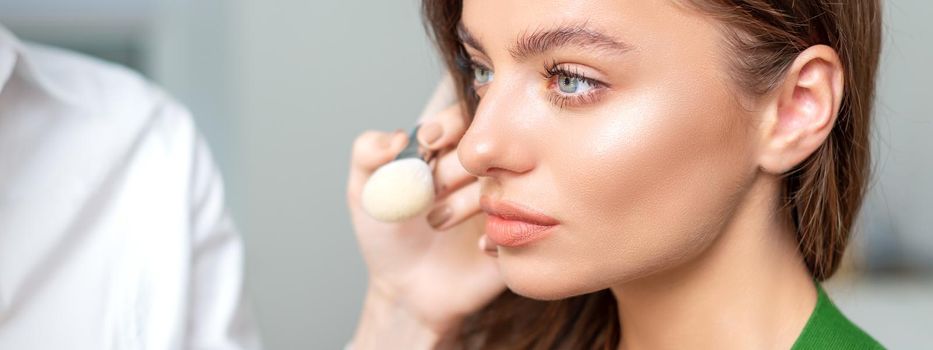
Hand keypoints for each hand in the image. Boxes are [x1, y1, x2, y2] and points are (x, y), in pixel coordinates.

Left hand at [346, 104, 504, 345]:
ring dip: (468, 200)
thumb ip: (366, 152)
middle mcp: (484, 167)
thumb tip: (399, 135)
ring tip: (437, 223)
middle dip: (454, 165)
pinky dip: (499, 230)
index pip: (464, 111)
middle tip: (428, 192)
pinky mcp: (521, 230)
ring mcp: (507, 197)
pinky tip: (477, 246)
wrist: (409, 291)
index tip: (429, 141)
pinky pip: (526, 219)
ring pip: (505, 180)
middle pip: (488, 142)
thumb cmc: (388, 236)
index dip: (449, 121)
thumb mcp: (364, 191)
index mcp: (450, 148)